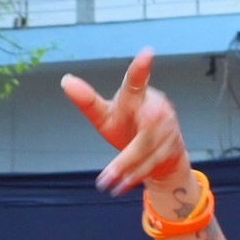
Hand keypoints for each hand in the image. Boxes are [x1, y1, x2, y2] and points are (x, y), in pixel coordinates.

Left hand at [62, 49, 191, 201]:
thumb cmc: (127, 127)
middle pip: (144, 132)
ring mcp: (168, 126)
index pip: (137, 80)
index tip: (148, 52)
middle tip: (106, 176)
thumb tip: (65, 80)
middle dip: (126, 157)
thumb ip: (87, 101)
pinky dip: (137, 176)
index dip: (142, 67)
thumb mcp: (104, 116)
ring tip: (109, 183)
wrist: (157, 154)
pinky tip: (121, 186)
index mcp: (136, 95)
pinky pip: (154, 162)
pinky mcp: (174, 145)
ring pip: (148, 151)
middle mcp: (156, 106)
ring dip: (128, 170)